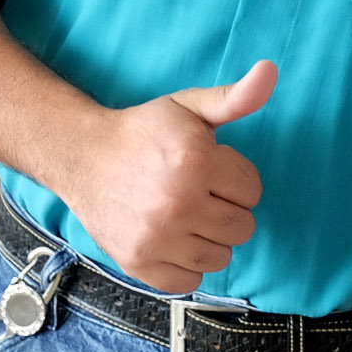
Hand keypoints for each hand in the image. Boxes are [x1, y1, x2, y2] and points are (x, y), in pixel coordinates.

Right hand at [58, 61, 275, 291]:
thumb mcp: (190, 107)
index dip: (236, 179)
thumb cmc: (142, 132)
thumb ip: (235, 97)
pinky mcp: (139, 263)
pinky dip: (186, 264)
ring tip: (186, 215)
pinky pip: (190, 281)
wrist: (82, 157)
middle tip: (200, 193)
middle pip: (243, 227)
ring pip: (221, 257)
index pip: (253, 191)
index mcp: (196, 162)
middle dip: (228, 209)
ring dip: (210, 239)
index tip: (211, 170)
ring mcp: (157, 238)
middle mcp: (178, 203)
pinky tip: (172, 239)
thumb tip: (270, 70)